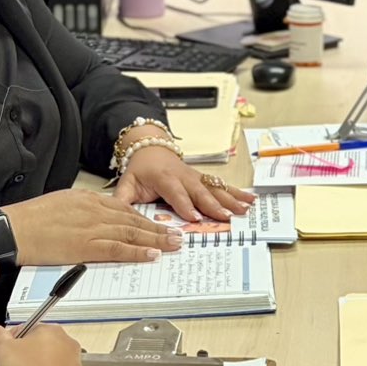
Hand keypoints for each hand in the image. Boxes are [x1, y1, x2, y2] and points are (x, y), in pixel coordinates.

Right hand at [1, 188, 182, 266]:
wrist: (12, 229)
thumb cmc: (29, 219)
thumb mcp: (59, 204)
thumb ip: (80, 210)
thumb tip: (93, 219)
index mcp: (87, 199)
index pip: (123, 208)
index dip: (144, 218)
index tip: (158, 224)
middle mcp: (94, 210)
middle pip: (133, 219)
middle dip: (157, 228)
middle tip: (177, 234)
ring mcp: (91, 228)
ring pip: (131, 233)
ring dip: (155, 239)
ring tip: (173, 244)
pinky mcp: (85, 246)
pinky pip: (117, 249)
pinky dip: (136, 252)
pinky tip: (151, 255)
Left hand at [115, 144, 252, 221]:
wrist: (150, 147)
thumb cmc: (139, 169)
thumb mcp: (127, 183)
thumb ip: (122, 200)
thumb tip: (116, 216)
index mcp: (163, 177)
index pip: (175, 192)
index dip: (185, 204)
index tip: (195, 218)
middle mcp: (183, 175)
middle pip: (200, 191)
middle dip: (213, 205)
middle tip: (226, 217)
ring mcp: (195, 176)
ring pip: (214, 187)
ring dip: (230, 198)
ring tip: (244, 209)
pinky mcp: (203, 178)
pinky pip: (221, 185)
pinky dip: (236, 192)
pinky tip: (250, 199)